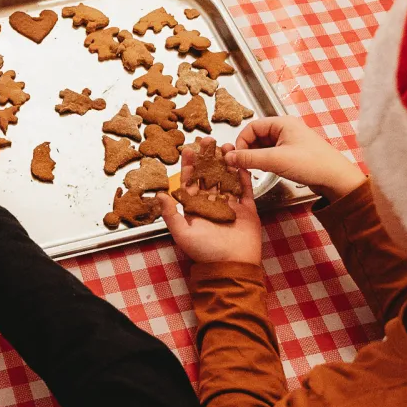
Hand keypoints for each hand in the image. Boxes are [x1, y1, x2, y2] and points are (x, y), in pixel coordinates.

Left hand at [157, 142, 261, 265]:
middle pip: (209, 175)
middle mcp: (212, 204)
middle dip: (208, 158)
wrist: (232, 265)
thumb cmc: (205, 252)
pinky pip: (245, 188)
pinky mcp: (247, 208)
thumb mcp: (182, 233)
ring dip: (226, 162)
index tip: (188, 149)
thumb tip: (158, 194)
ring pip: (227, 178)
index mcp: (196, 208)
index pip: (190, 182)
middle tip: (208, 140)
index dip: (189, 166)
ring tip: (226, 145)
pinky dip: (243, 175)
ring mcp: (231, 205)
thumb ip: (170, 214)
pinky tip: (241, 161)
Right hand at [225, 115, 363, 201]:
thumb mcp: (275, 160)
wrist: (337, 179)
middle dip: (247, 150)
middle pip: (256, 136)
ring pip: (262, 146)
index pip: (251, 127)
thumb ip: (248, 158)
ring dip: (255, 157)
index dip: (241, 142)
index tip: (236, 158)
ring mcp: (289, 142)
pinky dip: (264, 161)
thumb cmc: (310, 164)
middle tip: (241, 165)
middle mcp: (285, 129)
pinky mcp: (292, 154)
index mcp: (282, 123)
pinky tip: (262, 171)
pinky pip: (271, 154)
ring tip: (251, 169)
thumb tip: (227, 157)